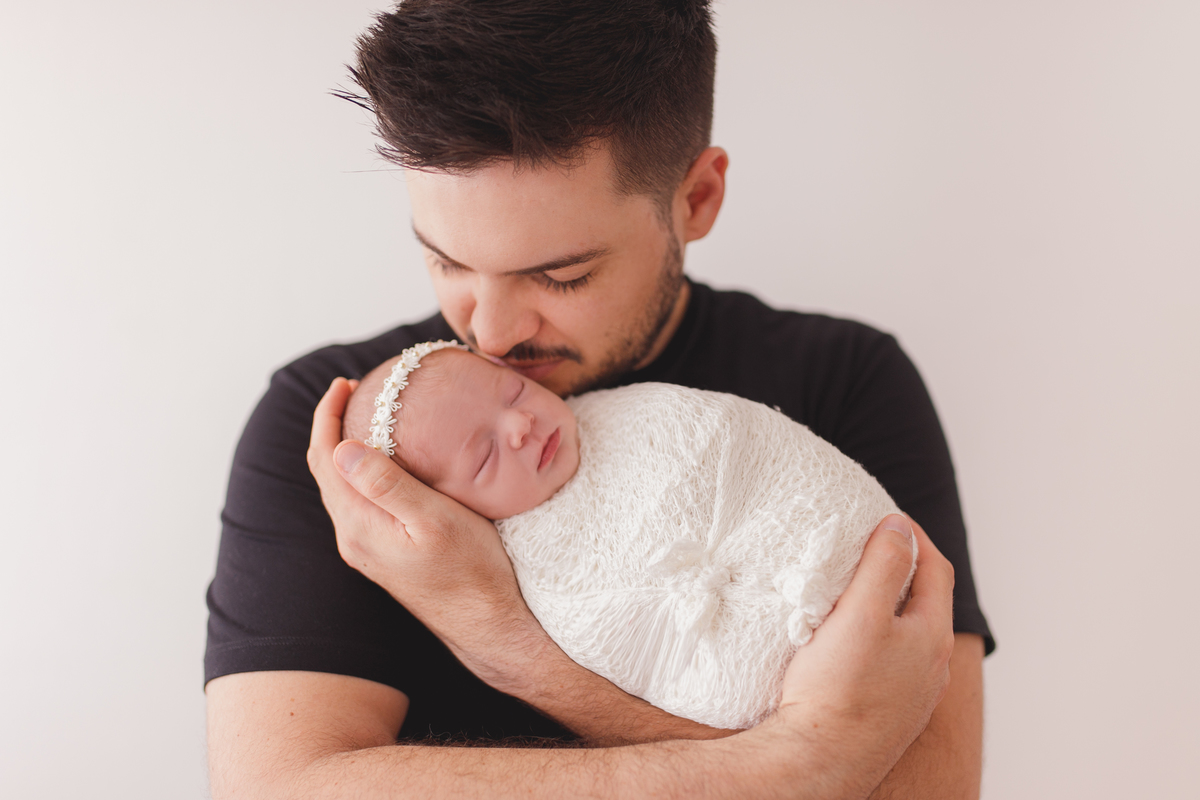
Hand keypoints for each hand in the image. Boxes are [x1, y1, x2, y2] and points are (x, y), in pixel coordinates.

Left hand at [306, 377, 542, 692]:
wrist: (488, 623)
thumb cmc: (472, 570)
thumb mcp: (433, 521)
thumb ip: (387, 485)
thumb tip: (342, 448)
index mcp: (359, 526)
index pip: (325, 460)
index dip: (327, 417)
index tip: (344, 384)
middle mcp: (354, 539)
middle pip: (327, 472)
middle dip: (333, 427)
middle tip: (356, 391)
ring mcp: (368, 549)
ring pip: (342, 488)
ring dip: (346, 449)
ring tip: (370, 416)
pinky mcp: (384, 554)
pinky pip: (360, 502)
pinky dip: (363, 471)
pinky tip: (390, 461)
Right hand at [775, 514, 955, 797]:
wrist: (819, 763)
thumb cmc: (838, 691)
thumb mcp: (861, 614)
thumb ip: (883, 565)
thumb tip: (899, 525)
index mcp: (931, 636)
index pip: (936, 569)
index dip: (913, 536)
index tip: (884, 518)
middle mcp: (931, 667)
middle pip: (925, 600)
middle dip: (901, 568)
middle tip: (867, 547)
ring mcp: (911, 693)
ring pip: (907, 633)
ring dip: (887, 605)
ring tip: (853, 589)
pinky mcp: (887, 712)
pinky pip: (890, 661)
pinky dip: (875, 637)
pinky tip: (846, 642)